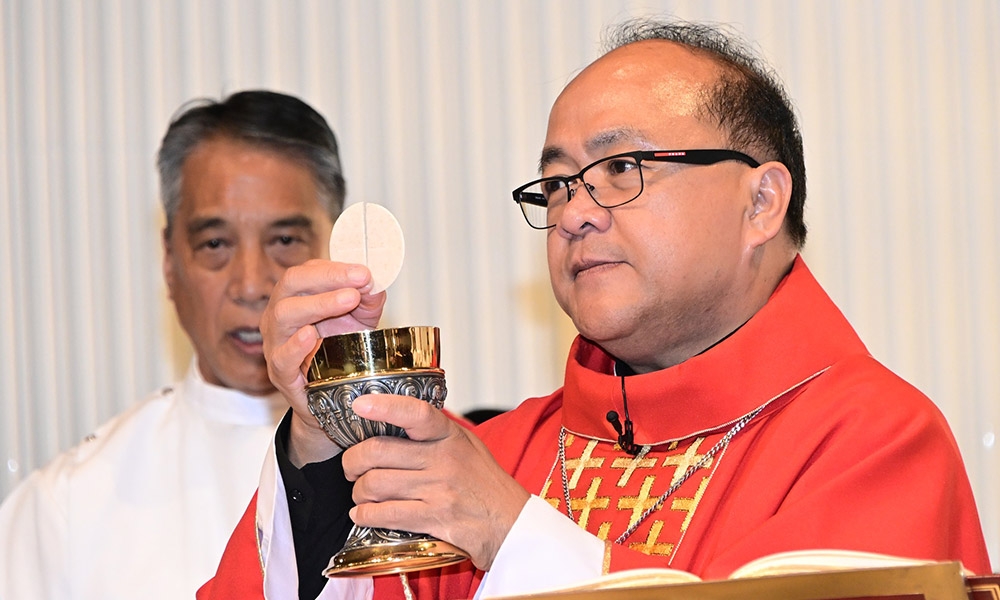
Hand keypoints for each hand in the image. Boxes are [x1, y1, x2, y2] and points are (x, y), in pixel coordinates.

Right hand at [261, 259, 385, 465]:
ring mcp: (276, 342)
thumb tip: (375, 284)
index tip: (363, 272)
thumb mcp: (360, 321)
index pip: (308, 271)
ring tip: (348, 300)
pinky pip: (281, 357)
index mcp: (297, 296)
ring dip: (317, 304)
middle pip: (291, 284)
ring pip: (283, 315)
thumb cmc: (340, 352)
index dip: (335, 268)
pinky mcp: (279, 372)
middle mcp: (280, 314)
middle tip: (359, 280)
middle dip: (327, 278)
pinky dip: (295, 345)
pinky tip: (310, 335)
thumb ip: (368, 301)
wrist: (332, 396)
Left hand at [343, 394, 530, 569]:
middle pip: (378, 452)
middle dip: (352, 462)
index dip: (384, 406)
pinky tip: (362, 515)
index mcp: (449, 436)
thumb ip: (434, 432)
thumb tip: (393, 417)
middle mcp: (443, 460)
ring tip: (361, 494)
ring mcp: (438, 490)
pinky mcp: (433, 518)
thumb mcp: (467, 445)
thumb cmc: (485, 483)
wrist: (511, 524)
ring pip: (375, 484)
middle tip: (351, 467)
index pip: (415, 412)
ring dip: (358, 492)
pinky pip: (385, 514)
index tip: (360, 404)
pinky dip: (364, 516)